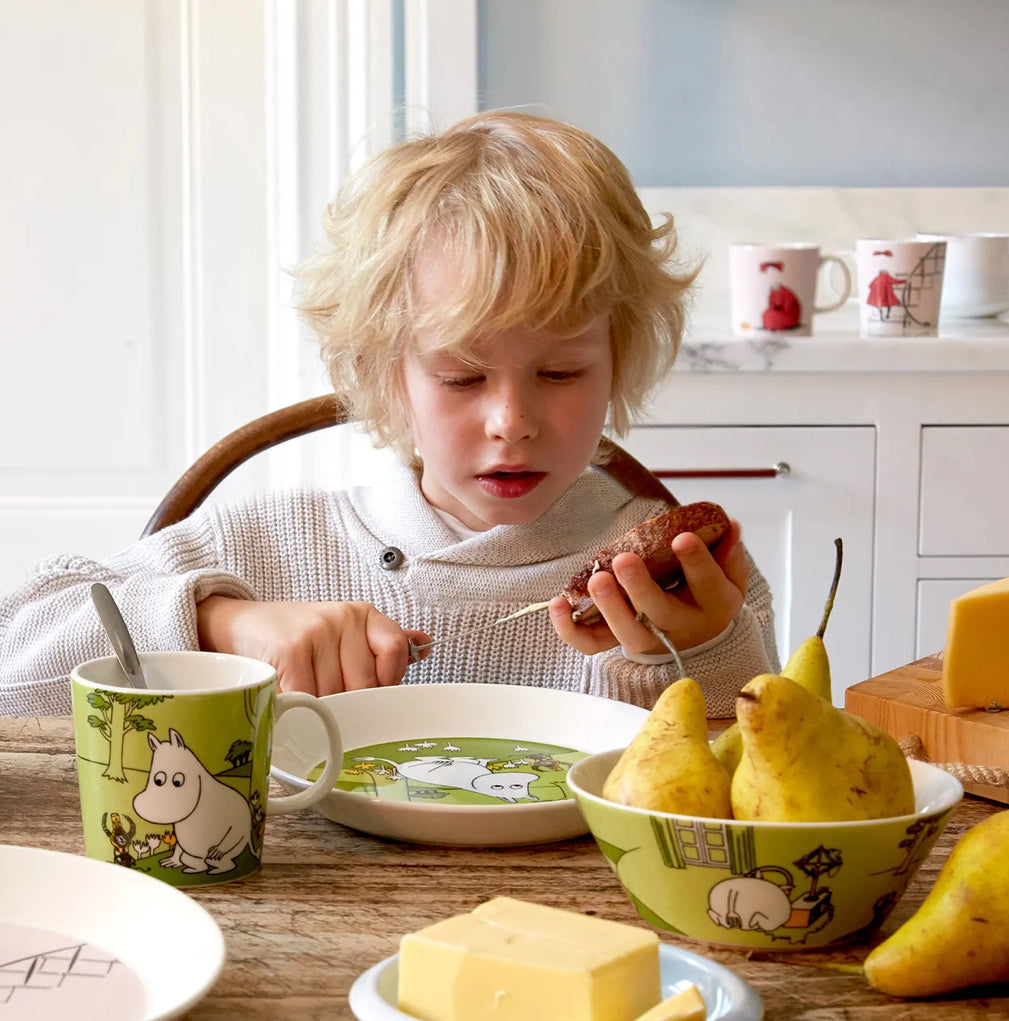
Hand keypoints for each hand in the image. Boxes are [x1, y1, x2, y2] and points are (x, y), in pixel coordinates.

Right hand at [196, 596, 432, 695]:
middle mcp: (344, 618)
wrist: (241, 625)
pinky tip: (290, 702)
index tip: (370, 693)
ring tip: (304, 696)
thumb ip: (382, 645)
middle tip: (327, 700)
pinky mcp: (292, 650)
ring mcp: (318, 632)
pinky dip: (299, 710)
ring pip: (337, 697)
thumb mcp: (344, 634)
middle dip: (348, 705)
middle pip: (365, 685)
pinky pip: (309, 698)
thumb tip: (426, 645)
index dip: (386, 681)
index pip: (396, 650)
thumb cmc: (298, 637)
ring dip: (319, 710)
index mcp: (363, 614)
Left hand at [549, 520, 749, 657]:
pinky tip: (558, 604)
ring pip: (627, 634)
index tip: (682, 537)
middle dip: (640, 587)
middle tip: (624, 560)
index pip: (707, 583)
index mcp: (712, 605)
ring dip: (609, 608)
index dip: (697, 562)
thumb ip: (728, 552)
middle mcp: (679, 626)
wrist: (697, 636)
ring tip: (596, 581)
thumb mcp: (728, 575)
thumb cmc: (707, 595)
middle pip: (659, 613)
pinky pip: (592, 644)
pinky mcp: (617, 641)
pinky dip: (570, 631)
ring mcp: (646, 637)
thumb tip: (729, 525)